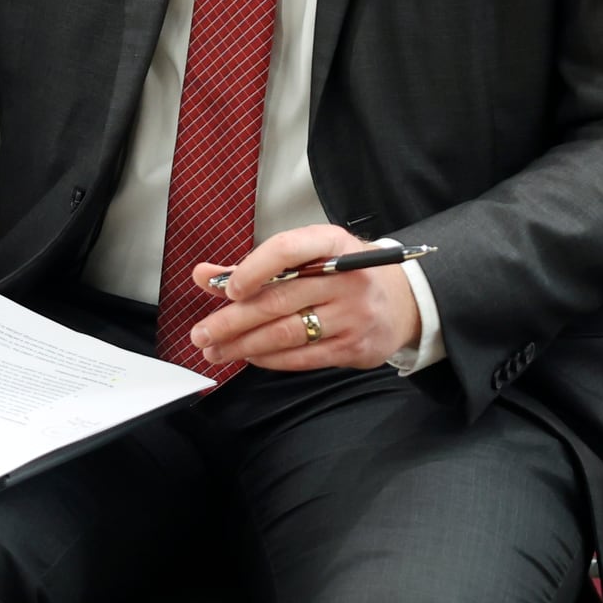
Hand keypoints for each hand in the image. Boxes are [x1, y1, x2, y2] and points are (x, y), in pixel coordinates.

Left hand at [188, 223, 419, 372]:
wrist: (402, 300)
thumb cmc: (341, 274)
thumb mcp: (307, 256)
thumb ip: (252, 266)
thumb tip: (203, 275)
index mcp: (331, 243)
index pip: (288, 249)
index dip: (253, 269)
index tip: (226, 289)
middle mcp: (347, 277)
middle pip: (279, 300)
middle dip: (232, 320)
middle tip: (201, 334)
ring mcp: (354, 314)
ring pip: (287, 333)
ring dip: (244, 345)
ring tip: (215, 350)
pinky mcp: (356, 346)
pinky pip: (304, 357)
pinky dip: (270, 359)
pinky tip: (249, 356)